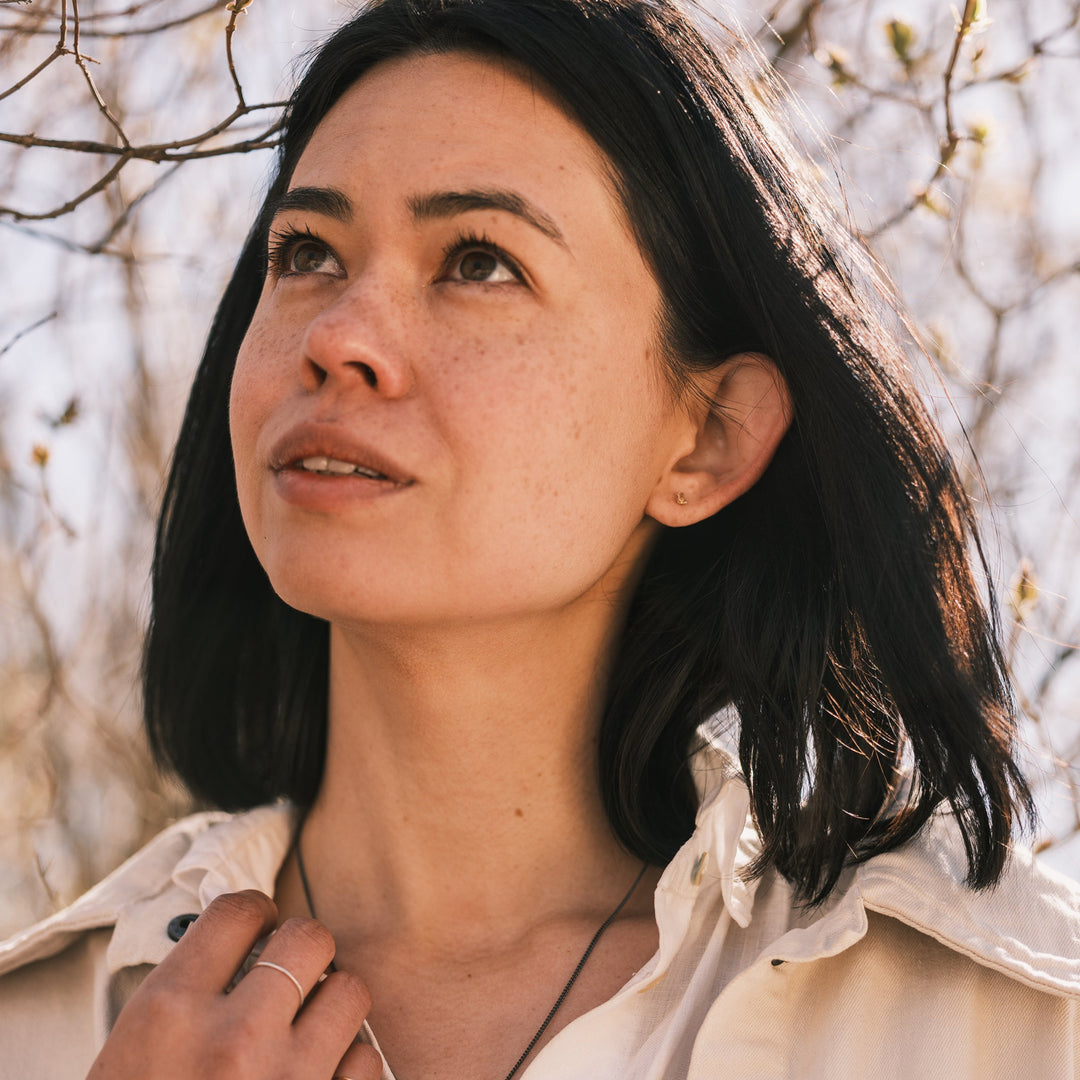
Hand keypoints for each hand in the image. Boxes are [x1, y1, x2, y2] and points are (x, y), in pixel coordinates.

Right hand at [86, 890, 380, 1079]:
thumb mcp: (135, 1057)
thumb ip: (189, 997)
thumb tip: (245, 946)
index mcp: (171, 1014)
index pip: (237, 911)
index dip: (253, 914)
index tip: (257, 928)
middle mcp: (234, 1038)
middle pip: (309, 937)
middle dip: (303, 951)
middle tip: (290, 974)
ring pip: (351, 990)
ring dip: (333, 1007)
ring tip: (306, 1032)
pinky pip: (368, 1059)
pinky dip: (350, 1066)